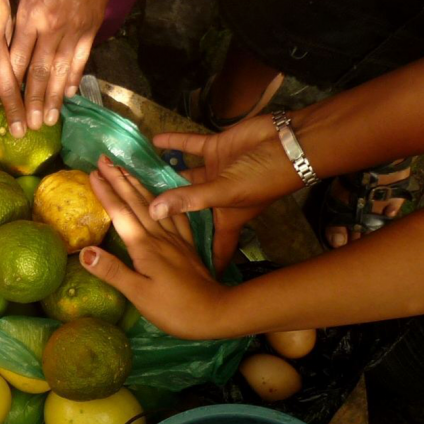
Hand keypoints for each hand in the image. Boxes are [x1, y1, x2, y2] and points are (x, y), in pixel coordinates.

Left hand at [8, 0, 112, 129]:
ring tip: (47, 120)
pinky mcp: (90, 29)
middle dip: (31, 102)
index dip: (10, 85)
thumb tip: (1, 44)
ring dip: (53, 98)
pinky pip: (81, 60)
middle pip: (38, 72)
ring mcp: (73, 31)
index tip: (2, 106)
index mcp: (30, 17)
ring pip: (60, 71)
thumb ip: (15, 16)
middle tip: (27, 126)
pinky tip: (67, 95)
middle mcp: (51, 28)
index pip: (17, 59)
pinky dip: (74, 79)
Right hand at [80, 156, 232, 338]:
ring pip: (154, 204)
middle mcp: (160, 236)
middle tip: (104, 159)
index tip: (92, 173)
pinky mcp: (187, 246)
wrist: (216, 314)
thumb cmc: (174, 309)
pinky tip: (164, 195)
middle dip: (119, 179)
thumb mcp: (138, 294)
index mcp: (145, 247)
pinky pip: (175, 216)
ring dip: (137, 184)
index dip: (106, 193)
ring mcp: (176, 239)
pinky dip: (166, 200)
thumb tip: (85, 251)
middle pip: (136, 202)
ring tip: (125, 169)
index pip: (120, 214)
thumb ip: (112, 271)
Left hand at [149, 115, 300, 271]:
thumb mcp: (226, 193)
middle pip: (187, 212)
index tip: (188, 282)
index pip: (215, 248)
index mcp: (226, 218)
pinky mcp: (217, 148)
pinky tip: (153, 142)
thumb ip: (189, 200)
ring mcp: (216, 173)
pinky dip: (172, 143)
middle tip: (139, 229)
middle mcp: (217, 198)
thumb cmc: (264, 177)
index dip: (205, 264)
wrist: (291, 140)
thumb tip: (152, 212)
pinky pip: (189, 146)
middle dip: (167, 219)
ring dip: (161, 176)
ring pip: (182, 177)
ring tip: (132, 183)